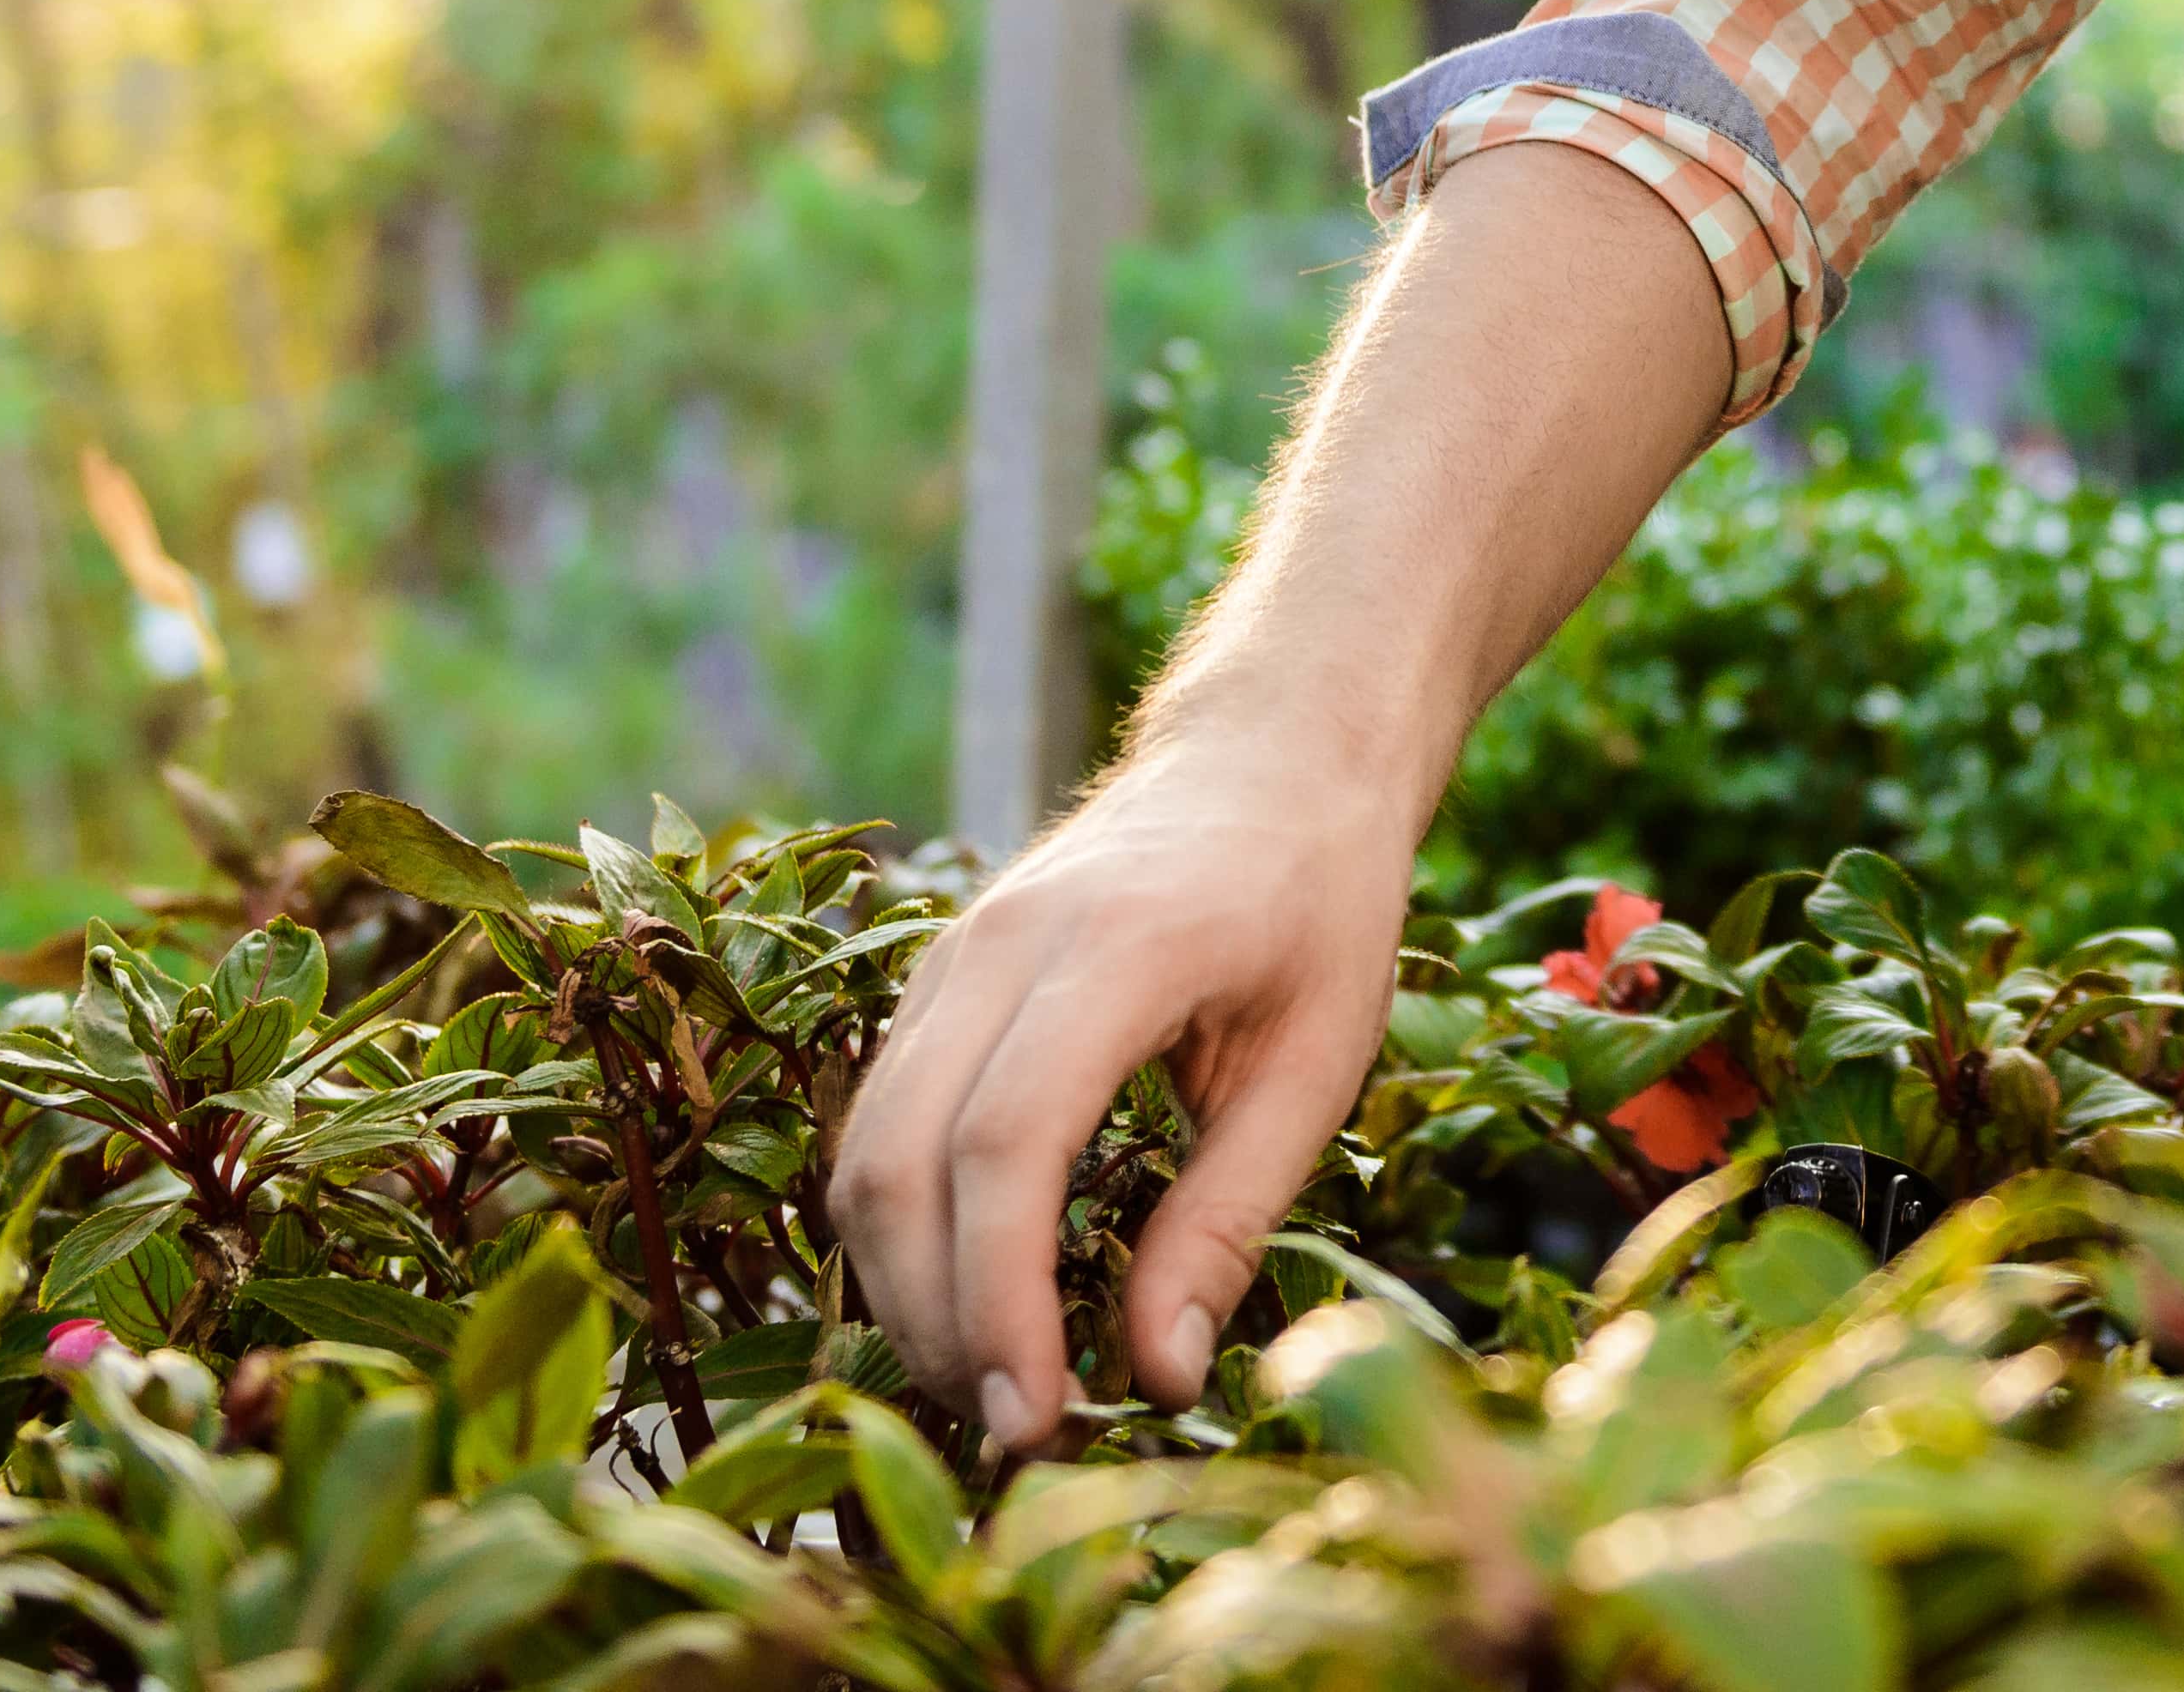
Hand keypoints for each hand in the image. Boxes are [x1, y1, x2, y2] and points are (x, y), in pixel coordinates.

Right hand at [825, 138, 1726, 1438]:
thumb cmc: (1322, 901)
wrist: (1274, 748)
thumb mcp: (1318, 1060)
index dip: (997, 1297)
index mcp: (1116, 947)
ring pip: (861, 1144)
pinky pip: (877, 1118)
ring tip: (986, 1386)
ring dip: (900, 1284)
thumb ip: (1229, 1216)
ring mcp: (951, 952)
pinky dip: (899, 1225)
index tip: (1030, 1418)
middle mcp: (1000, 941)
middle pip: (900, 1156)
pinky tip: (964, 1301)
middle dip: (931, 1318)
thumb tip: (1160, 1378)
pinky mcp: (936, 979)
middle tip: (1009, 1435)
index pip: (1005, 1141)